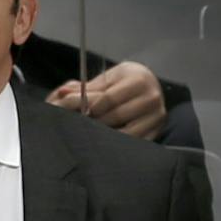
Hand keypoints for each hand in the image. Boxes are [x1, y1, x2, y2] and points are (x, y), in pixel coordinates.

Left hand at [47, 62, 167, 139]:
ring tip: (94, 132)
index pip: (108, 98)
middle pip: (116, 116)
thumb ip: (87, 87)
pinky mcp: (157, 131)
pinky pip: (135, 143)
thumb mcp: (110, 78)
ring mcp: (157, 117)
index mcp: (139, 80)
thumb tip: (62, 92)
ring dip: (106, 134)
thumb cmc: (128, 81)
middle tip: (81, 124)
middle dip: (95, 121)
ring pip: (126, 133)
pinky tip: (109, 140)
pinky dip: (119, 142)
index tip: (76, 111)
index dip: (89, 106)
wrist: (152, 86)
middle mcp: (152, 98)